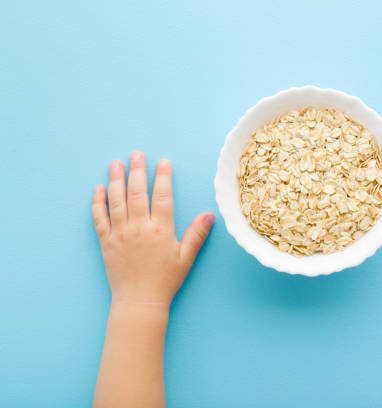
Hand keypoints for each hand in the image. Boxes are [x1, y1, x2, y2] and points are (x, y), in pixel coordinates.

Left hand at [91, 151, 214, 306]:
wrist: (140, 302)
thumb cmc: (166, 281)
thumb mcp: (186, 258)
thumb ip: (197, 234)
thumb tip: (209, 215)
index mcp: (160, 229)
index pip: (162, 196)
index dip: (163, 177)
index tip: (163, 162)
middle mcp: (139, 227)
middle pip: (137, 192)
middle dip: (137, 171)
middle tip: (136, 154)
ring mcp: (120, 234)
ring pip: (116, 201)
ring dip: (116, 180)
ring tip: (116, 163)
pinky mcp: (106, 242)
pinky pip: (99, 218)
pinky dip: (98, 202)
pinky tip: (98, 189)